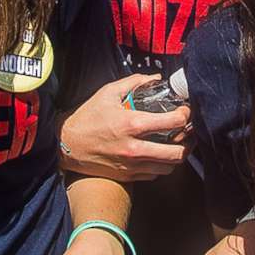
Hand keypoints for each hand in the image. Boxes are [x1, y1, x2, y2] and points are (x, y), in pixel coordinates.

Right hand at [59, 74, 190, 183]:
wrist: (65, 145)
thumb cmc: (86, 117)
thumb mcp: (107, 93)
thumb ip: (134, 82)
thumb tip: (155, 78)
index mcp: (132, 124)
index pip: (173, 122)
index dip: (185, 116)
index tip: (184, 112)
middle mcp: (134, 148)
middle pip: (177, 152)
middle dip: (188, 142)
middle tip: (187, 133)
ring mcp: (131, 165)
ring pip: (168, 167)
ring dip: (177, 156)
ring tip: (177, 145)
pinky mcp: (127, 176)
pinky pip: (154, 175)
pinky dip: (161, 166)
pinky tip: (159, 155)